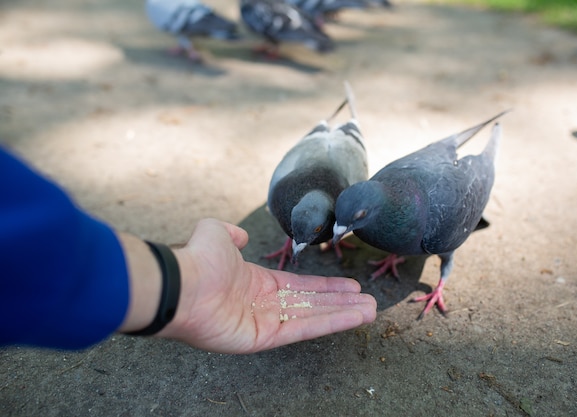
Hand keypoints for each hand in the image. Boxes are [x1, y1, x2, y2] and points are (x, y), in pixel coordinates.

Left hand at [158, 219, 376, 352]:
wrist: (183, 283)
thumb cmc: (199, 259)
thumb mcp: (216, 232)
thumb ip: (231, 232)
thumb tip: (241, 236)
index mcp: (258, 283)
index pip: (301, 286)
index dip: (327, 286)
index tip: (351, 286)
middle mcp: (266, 304)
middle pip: (313, 303)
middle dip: (341, 302)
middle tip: (369, 302)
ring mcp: (266, 323)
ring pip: (313, 317)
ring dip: (343, 314)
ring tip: (370, 311)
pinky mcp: (265, 338)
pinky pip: (303, 329)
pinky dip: (330, 323)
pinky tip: (354, 317)